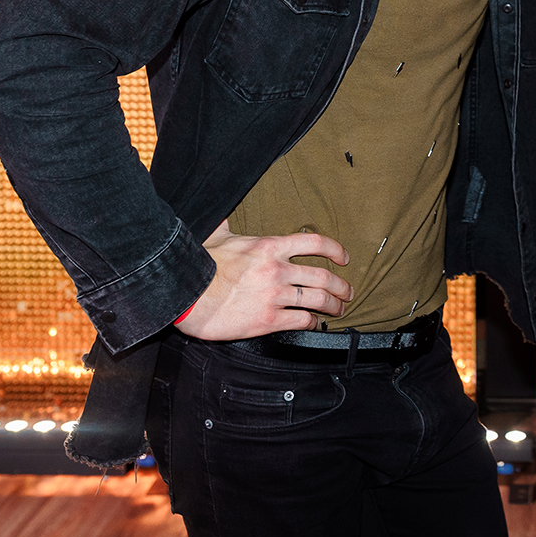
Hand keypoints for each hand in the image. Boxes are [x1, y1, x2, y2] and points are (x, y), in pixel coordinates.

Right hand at [175, 220, 353, 340]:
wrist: (187, 295)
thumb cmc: (200, 265)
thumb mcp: (217, 235)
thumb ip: (228, 224)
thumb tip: (223, 211)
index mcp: (269, 247)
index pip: (315, 243)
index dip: (335, 250)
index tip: (344, 258)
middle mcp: (277, 270)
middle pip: (323, 277)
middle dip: (341, 285)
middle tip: (348, 291)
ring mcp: (274, 296)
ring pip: (317, 300)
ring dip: (334, 305)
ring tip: (340, 309)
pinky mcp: (268, 320)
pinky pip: (300, 321)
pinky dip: (312, 323)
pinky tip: (314, 324)